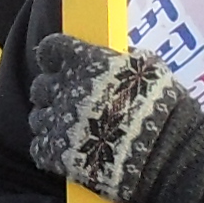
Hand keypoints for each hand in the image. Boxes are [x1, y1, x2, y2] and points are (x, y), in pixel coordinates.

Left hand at [25, 34, 203, 202]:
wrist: (166, 152)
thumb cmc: (163, 107)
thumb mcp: (148, 69)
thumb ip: (122, 61)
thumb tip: (114, 58)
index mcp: (85, 62)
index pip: (51, 49)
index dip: (55, 58)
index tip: (61, 65)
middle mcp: (64, 88)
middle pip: (40, 86)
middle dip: (51, 93)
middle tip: (67, 103)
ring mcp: (56, 122)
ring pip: (37, 118)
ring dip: (50, 122)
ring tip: (68, 132)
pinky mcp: (54, 153)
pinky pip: (39, 147)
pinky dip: (49, 150)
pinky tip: (65, 153)